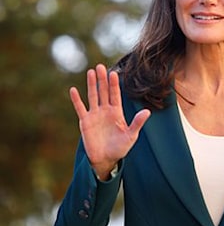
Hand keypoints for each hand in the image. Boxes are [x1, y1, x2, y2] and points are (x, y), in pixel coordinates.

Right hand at [69, 63, 150, 179]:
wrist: (106, 159)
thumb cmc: (120, 148)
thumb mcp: (131, 136)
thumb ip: (137, 123)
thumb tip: (147, 111)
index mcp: (117, 112)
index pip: (115, 95)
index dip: (114, 84)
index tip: (113, 73)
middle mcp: (105, 111)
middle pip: (104, 92)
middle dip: (102, 80)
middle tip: (100, 66)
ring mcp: (95, 115)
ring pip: (93, 96)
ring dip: (91, 85)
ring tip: (91, 72)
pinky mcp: (85, 122)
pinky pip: (80, 108)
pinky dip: (76, 100)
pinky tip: (73, 90)